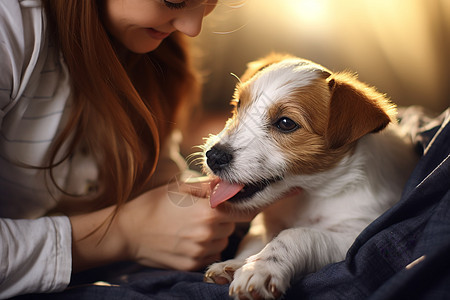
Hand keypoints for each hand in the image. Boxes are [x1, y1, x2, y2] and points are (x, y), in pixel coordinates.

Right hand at [118, 179, 255, 270]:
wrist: (128, 231)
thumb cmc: (155, 203)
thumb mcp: (181, 187)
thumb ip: (210, 186)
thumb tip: (231, 183)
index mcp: (209, 212)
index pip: (244, 212)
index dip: (246, 207)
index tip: (247, 203)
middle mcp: (208, 234)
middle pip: (232, 226)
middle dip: (223, 218)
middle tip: (202, 212)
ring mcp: (200, 252)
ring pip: (222, 241)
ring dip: (215, 234)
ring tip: (193, 226)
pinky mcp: (191, 265)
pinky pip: (211, 254)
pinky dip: (206, 248)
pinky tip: (189, 239)